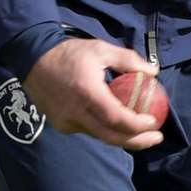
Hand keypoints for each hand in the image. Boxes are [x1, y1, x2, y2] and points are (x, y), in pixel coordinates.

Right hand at [22, 38, 165, 150]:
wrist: (33, 59)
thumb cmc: (70, 53)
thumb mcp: (101, 49)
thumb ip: (128, 60)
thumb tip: (152, 71)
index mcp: (87, 93)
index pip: (116, 118)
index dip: (137, 125)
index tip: (155, 123)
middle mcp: (76, 113)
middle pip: (111, 137)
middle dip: (138, 141)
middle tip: (157, 137)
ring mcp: (67, 122)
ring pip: (100, 136)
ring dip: (123, 137)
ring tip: (142, 133)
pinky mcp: (61, 126)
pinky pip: (88, 131)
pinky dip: (105, 130)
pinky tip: (116, 124)